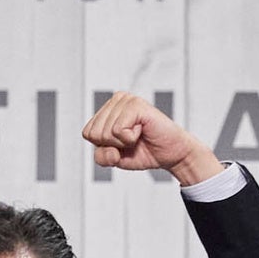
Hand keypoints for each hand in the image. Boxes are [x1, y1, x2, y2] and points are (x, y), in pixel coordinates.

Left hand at [79, 93, 222, 186]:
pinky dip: (130, 139)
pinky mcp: (136, 105)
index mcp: (108, 108)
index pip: (87, 133)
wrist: (170, 154)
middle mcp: (116, 99)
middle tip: (132, 141)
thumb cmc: (144, 151)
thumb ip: (101, 156)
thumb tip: (109, 148)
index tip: (122, 143)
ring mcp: (126, 100)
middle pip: (94, 134)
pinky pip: (118, 131)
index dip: (104, 147)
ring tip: (138, 135)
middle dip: (113, 145)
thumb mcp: (114, 158)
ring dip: (123, 143)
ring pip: (105, 133)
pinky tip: (142, 131)